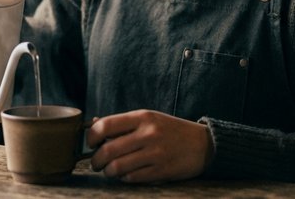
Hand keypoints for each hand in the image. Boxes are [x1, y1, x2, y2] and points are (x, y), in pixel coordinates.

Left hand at [87, 109, 213, 183]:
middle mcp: (148, 133)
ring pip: (117, 168)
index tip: (91, 143)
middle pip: (108, 150)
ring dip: (108, 172)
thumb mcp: (149, 118)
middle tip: (95, 163)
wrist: (203, 144)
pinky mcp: (161, 171)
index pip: (105, 125)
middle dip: (95, 161)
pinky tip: (127, 174)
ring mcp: (155, 153)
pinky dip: (124, 178)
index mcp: (142, 117)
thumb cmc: (170, 130)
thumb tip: (93, 124)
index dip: (91, 136)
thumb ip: (122, 123)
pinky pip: (132, 178)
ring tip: (110, 170)